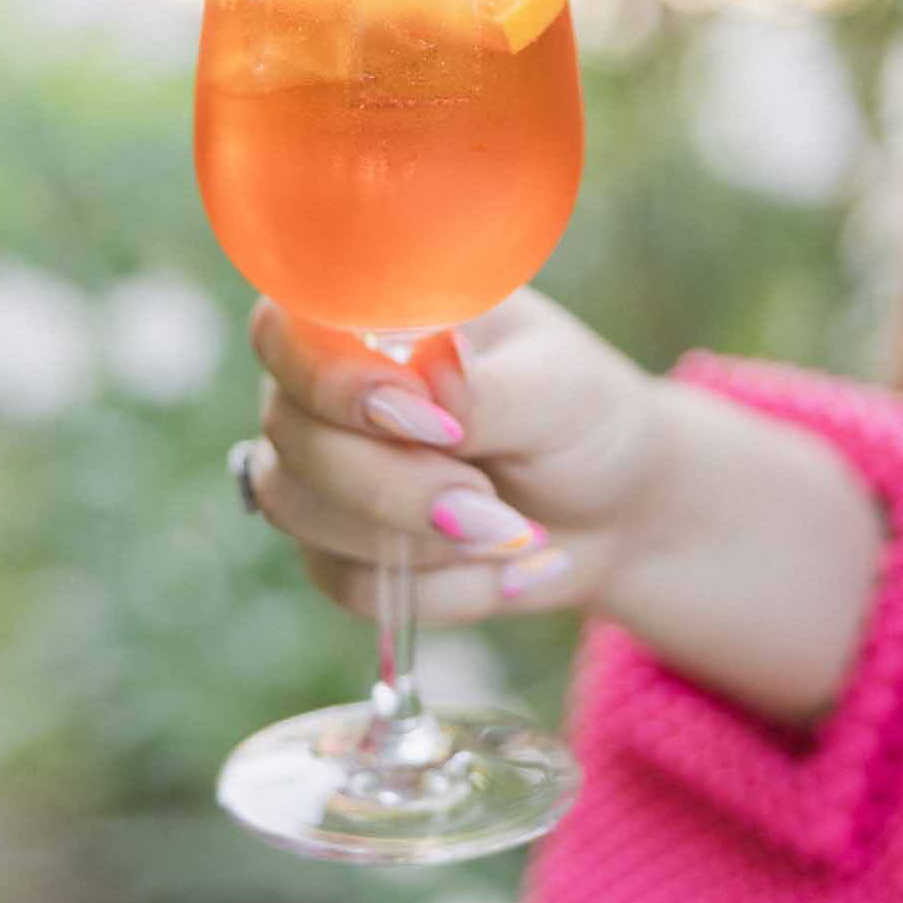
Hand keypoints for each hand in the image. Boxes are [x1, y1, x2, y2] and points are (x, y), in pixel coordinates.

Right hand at [246, 288, 884, 724]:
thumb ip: (485, 387)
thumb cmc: (585, 418)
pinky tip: (497, 569)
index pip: (284, 323)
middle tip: (489, 499)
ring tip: (507, 531)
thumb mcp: (557, 391)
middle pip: (289, 429)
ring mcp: (321, 464)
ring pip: (299, 509)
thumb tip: (432, 369)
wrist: (617, 512)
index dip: (330, 377)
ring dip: (413, 539)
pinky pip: (344, 582)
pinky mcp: (336, 546)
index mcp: (375, 312)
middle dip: (393, 483)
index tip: (425, 421)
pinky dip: (436, 590)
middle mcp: (327, 380)